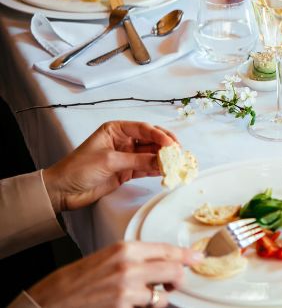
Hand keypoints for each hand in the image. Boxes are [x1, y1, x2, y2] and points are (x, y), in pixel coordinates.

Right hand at [27, 242, 200, 307]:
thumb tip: (158, 261)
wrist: (48, 300)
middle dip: (177, 280)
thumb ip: (133, 258)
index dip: (186, 256)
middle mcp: (129, 266)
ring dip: (158, 299)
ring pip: (163, 294)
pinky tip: (128, 305)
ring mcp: (127, 288)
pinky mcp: (123, 306)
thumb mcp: (105, 259)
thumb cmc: (73, 281)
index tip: (197, 259)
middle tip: (172, 284)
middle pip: (174, 270)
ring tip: (143, 298)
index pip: (167, 250)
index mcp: (125, 249)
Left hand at [43, 121, 176, 212]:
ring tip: (177, 163)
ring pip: (151, 154)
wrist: (62, 191)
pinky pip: (146, 167)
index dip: (160, 135)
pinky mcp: (126, 171)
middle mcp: (123, 140)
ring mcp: (126, 156)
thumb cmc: (78, 169)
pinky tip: (167, 171)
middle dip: (166, 146)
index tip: (172, 144)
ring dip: (164, 159)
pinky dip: (157, 169)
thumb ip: (137, 160)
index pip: (144, 128)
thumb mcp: (109, 161)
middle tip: (179, 153)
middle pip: (151, 140)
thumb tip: (162, 160)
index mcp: (116, 130)